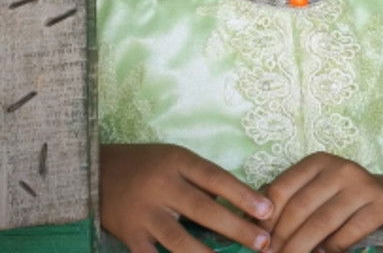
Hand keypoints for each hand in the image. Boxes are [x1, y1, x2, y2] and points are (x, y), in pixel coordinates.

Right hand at [100, 143, 273, 252]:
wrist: (95, 172)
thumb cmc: (148, 166)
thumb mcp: (176, 160)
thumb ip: (204, 180)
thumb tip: (242, 205)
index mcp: (177, 163)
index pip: (216, 178)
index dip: (243, 195)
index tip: (268, 211)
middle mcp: (160, 187)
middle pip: (202, 209)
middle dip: (235, 228)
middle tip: (263, 243)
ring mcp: (142, 213)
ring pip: (178, 239)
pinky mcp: (128, 235)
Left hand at [262, 152, 382, 252]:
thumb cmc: (345, 201)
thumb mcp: (318, 192)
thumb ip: (290, 203)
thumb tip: (255, 226)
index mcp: (319, 162)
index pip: (281, 189)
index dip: (265, 219)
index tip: (258, 242)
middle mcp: (341, 169)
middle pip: (299, 208)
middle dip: (280, 240)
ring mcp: (364, 186)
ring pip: (321, 223)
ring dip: (300, 248)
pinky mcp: (382, 205)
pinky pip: (346, 234)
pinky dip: (329, 250)